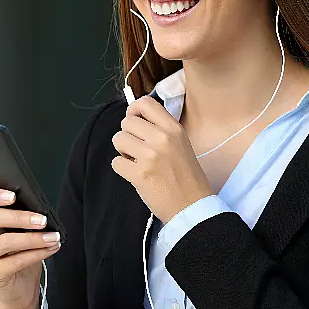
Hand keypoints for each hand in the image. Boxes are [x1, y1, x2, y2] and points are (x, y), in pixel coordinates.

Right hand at [0, 187, 61, 308]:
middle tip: (42, 219)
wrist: (19, 289)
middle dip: (21, 217)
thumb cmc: (18, 255)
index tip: (13, 195)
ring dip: (34, 238)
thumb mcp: (19, 231)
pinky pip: (16, 260)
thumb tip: (39, 208)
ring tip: (52, 237)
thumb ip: (21, 217)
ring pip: (5, 241)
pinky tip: (50, 248)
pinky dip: (37, 253)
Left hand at [111, 95, 213, 223]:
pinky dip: (122, 168)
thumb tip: (133, 117)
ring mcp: (150, 156)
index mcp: (174, 129)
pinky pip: (116, 162)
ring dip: (123, 151)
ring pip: (118, 140)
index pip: (145, 103)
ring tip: (137, 161)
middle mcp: (162, 138)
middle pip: (126, 122)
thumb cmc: (186, 176)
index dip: (134, 110)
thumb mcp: (181, 143)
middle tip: (138, 149)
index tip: (135, 121)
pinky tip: (135, 174)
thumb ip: (160, 128)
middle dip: (128, 135)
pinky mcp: (139, 174)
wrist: (192, 206)